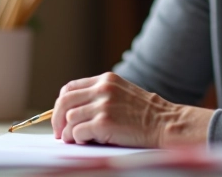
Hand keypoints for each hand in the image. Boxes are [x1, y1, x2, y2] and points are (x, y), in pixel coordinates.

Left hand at [51, 72, 211, 147]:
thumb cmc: (145, 114)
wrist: (165, 123)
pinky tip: (87, 141)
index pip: (69, 88)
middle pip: (64, 101)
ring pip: (69, 119)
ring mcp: (103, 105)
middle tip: (59, 133)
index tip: (60, 117)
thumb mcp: (122, 93)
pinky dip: (78, 139)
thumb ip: (100, 96)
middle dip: (56, 119)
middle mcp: (102, 89)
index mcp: (106, 80)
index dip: (60, 104)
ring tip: (77, 139)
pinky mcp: (104, 123)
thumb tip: (73, 112)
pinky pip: (78, 132)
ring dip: (69, 133)